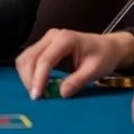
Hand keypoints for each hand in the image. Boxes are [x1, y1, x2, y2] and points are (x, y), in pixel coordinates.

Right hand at [15, 29, 133, 98]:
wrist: (108, 47)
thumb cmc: (104, 57)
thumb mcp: (94, 70)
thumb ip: (77, 81)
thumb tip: (60, 94)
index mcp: (65, 39)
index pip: (45, 59)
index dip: (38, 78)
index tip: (37, 96)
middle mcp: (52, 36)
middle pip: (31, 56)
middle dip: (29, 78)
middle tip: (36, 97)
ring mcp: (46, 39)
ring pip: (26, 56)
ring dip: (26, 75)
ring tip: (36, 91)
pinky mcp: (44, 45)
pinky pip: (29, 57)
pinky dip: (28, 71)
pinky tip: (35, 83)